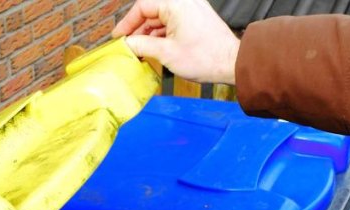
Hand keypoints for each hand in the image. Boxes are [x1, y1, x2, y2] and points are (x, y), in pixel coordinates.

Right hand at [112, 0, 239, 84]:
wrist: (232, 63)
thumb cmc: (204, 58)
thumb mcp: (165, 53)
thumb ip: (141, 45)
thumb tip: (126, 44)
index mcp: (176, 4)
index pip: (143, 7)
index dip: (127, 23)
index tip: (118, 37)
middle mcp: (185, 1)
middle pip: (152, 11)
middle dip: (138, 29)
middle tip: (127, 45)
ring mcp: (192, 9)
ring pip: (161, 17)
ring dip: (149, 33)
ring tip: (139, 50)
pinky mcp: (197, 18)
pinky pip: (173, 21)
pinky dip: (161, 33)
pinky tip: (155, 48)